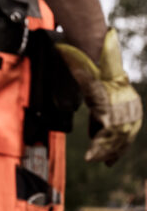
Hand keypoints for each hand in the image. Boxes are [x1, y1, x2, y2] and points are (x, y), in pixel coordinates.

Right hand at [56, 28, 142, 164]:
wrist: (89, 48)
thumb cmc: (89, 58)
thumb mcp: (92, 80)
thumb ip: (92, 94)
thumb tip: (84, 104)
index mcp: (126, 97)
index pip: (126, 124)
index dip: (119, 139)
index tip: (113, 152)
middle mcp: (127, 103)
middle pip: (122, 133)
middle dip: (114, 149)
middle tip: (107, 161)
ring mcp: (118, 106)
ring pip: (114, 137)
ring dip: (104, 150)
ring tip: (95, 159)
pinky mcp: (107, 107)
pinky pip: (104, 132)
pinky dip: (98, 145)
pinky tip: (92, 155)